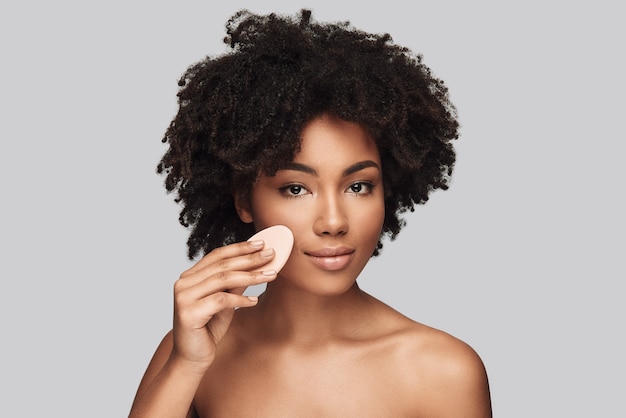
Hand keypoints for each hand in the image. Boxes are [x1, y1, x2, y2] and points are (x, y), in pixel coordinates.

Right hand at [169, 239, 275, 370]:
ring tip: (270, 275)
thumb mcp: (226, 302)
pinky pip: (221, 300)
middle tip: (271, 254)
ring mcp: (183, 297)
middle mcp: (183, 283)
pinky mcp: (188, 312)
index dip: (240, 248)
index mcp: (190, 276)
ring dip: (250, 276)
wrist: (192, 358)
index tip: (261, 244)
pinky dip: (240, 299)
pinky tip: (254, 300)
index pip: (217, 255)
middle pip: (222, 265)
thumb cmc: (208, 329)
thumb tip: (256, 265)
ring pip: (223, 279)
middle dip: (249, 259)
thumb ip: (235, 284)